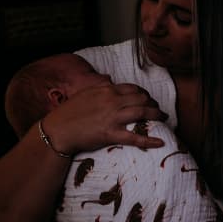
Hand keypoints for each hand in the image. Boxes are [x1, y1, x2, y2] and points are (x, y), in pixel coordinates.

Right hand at [44, 83, 167, 153]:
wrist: (58, 130)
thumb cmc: (69, 112)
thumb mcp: (84, 92)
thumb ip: (99, 85)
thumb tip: (109, 78)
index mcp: (106, 90)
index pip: (133, 88)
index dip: (144, 93)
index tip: (148, 98)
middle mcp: (112, 101)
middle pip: (141, 99)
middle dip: (153, 103)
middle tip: (159, 109)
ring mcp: (113, 117)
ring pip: (142, 113)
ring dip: (157, 115)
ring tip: (164, 118)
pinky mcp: (111, 134)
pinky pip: (135, 137)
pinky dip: (149, 140)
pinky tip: (160, 143)